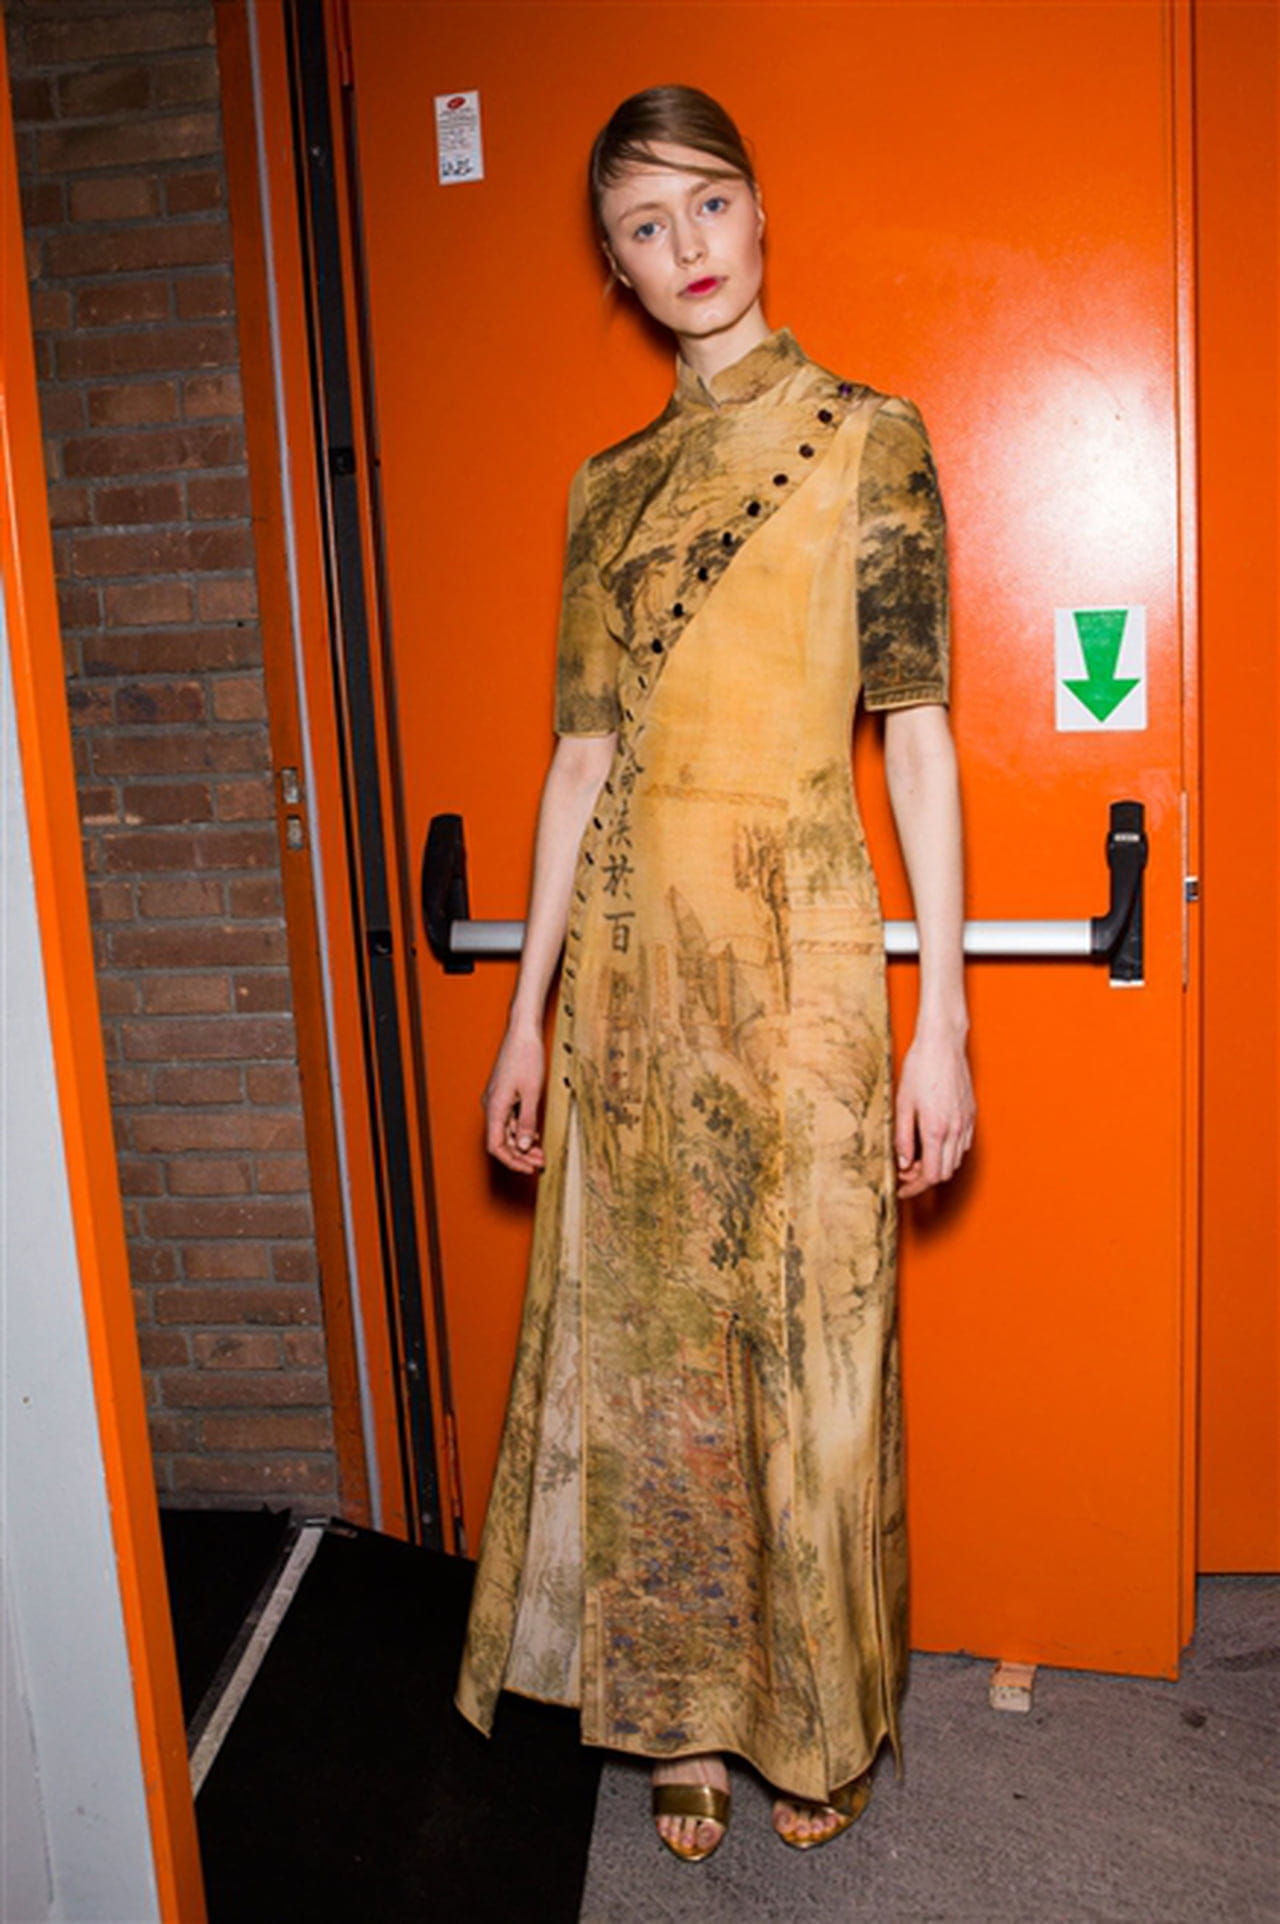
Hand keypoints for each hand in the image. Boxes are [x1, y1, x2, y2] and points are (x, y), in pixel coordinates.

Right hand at [484, 1022, 547, 1172]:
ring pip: (506, 1132)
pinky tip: (534, 1135)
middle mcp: (492, 1106)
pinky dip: (521, 1130)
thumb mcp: (532, 1093)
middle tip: (539, 1163)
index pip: (496, 1146)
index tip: (528, 1169)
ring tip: (540, 1153)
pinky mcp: (504, 1095)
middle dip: (520, 1155)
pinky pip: (509, 1120)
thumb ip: (527, 1121)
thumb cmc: (526, 1057)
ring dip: (522, 1145)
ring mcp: (497, 1100)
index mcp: (495, 1107)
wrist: (522, 1033)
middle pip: (501, 1141)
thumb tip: (524, 1146)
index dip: (512, 1161)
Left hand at [894, 1026, 974, 1198]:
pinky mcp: (971, 1114)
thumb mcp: (902, 1103)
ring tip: (916, 1158)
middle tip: (905, 1175)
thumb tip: (904, 1163)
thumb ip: (902, 1137)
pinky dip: (949, 1153)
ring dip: (937, 1166)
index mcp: (935, 1129)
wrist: (943, 1043)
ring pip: (955, 1161)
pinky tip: (933, 1144)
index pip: (930, 1175)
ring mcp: (966, 1122)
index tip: (902, 1190)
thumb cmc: (920, 1068)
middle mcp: (955, 1130)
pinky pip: (963, 1145)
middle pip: (944, 1173)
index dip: (915, 1188)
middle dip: (924, 1180)